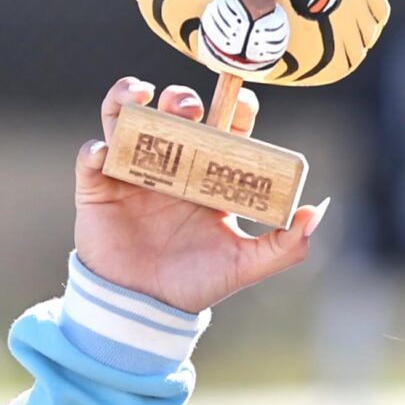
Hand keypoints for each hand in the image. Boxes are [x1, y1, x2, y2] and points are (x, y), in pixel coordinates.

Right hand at [75, 77, 330, 314]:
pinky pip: (90, 159)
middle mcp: (171, 166)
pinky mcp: (97, 189)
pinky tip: (105, 152)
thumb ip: (285, 245)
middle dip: (181, 99)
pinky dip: (94, 149)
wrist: (145, 310)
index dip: (235, 107)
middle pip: (176, 114)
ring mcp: (132, 173)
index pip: (225, 128)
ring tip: (136, 94)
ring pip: (125, 119)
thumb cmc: (197, 283)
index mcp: (209, 176)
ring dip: (127, 99)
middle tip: (186, 107)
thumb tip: (315, 211)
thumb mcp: (246, 264)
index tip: (242, 100)